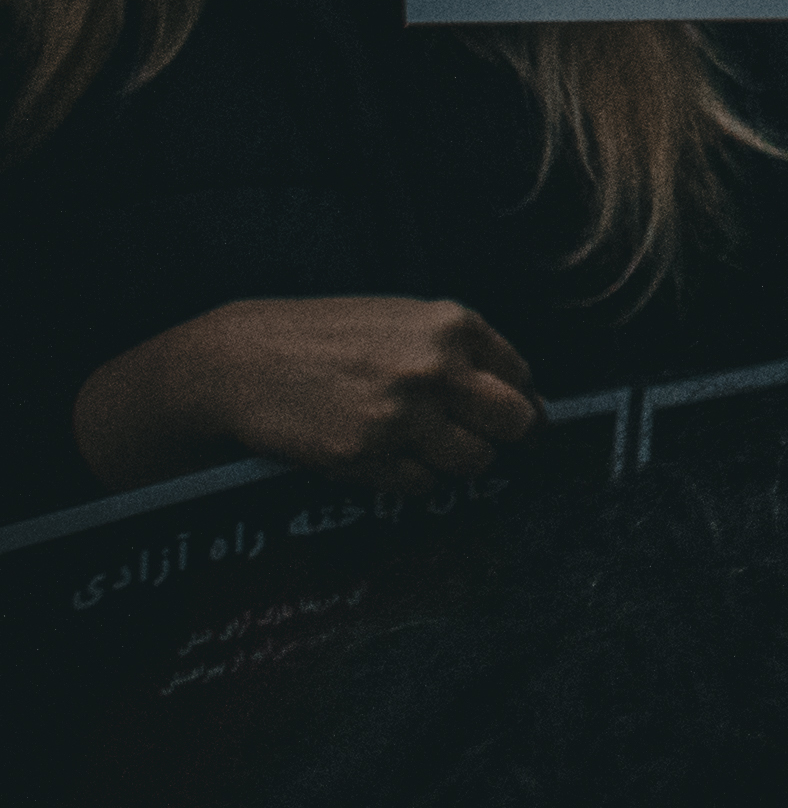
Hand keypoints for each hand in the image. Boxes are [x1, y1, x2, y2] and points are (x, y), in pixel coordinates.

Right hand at [91, 294, 543, 488]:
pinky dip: (411, 479)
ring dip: (454, 462)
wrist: (243, 361)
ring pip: (474, 461)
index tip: (502, 416)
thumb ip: (460, 353)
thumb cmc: (327, 338)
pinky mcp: (366, 455)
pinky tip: (382, 457)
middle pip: (515, 423)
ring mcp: (402, 415)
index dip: (515, 401)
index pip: (521, 378)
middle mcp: (436, 369)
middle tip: (472, 438)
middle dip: (501, 436)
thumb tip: (523, 399)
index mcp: (453, 325)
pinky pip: (421, 485)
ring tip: (418, 446)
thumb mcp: (404, 321)